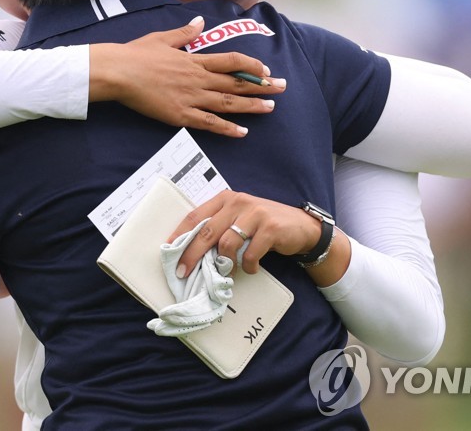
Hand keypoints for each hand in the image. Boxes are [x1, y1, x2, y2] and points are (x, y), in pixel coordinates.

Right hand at [89, 17, 285, 137]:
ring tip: (270, 108)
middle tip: (282, 88)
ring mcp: (191, 97)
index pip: (232, 61)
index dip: (252, 66)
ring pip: (228, 103)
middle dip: (262, 86)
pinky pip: (209, 123)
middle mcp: (198, 78)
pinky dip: (228, 128)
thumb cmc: (136, 54)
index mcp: (195, 60)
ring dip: (251, 106)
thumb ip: (184, 33)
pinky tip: (243, 132)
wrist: (119, 72)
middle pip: (237, 82)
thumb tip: (200, 24)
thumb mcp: (162, 38)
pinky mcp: (181, 115)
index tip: (266, 70)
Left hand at [166, 190, 321, 275]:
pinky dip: (248, 266)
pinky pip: (250, 254)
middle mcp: (238, 202)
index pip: (196, 215)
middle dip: (192, 254)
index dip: (180, 234)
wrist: (301, 227)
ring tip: (229, 270)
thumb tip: (192, 252)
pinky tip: (251, 268)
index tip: (168, 251)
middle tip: (184, 271)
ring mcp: (255, 213)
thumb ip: (219, 228)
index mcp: (226, 199)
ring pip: (227, 243)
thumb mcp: (239, 220)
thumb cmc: (264, 226)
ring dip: (225, 262)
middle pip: (207, 230)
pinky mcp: (270, 228)